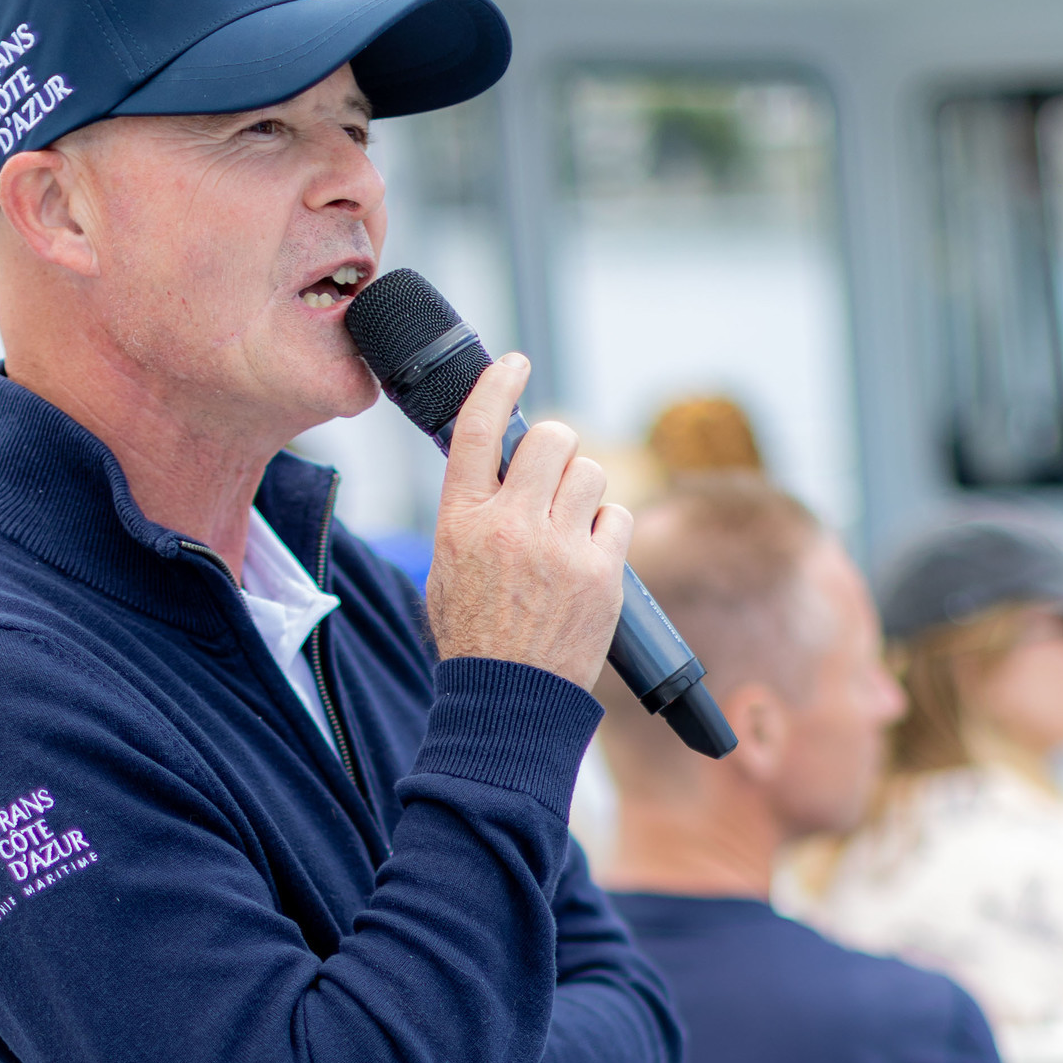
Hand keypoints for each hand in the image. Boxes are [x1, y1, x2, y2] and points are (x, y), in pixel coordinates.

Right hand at [425, 354, 630, 690]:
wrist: (508, 698)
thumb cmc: (476, 635)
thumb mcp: (448, 565)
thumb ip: (472, 511)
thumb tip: (497, 464)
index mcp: (461, 520)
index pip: (479, 427)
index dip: (498, 384)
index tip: (515, 363)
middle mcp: (509, 524)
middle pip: (551, 439)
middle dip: (557, 449)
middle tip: (551, 478)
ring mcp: (557, 547)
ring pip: (589, 472)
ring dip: (582, 491)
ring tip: (567, 529)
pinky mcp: (599, 572)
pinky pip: (615, 515)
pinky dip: (605, 529)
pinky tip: (588, 557)